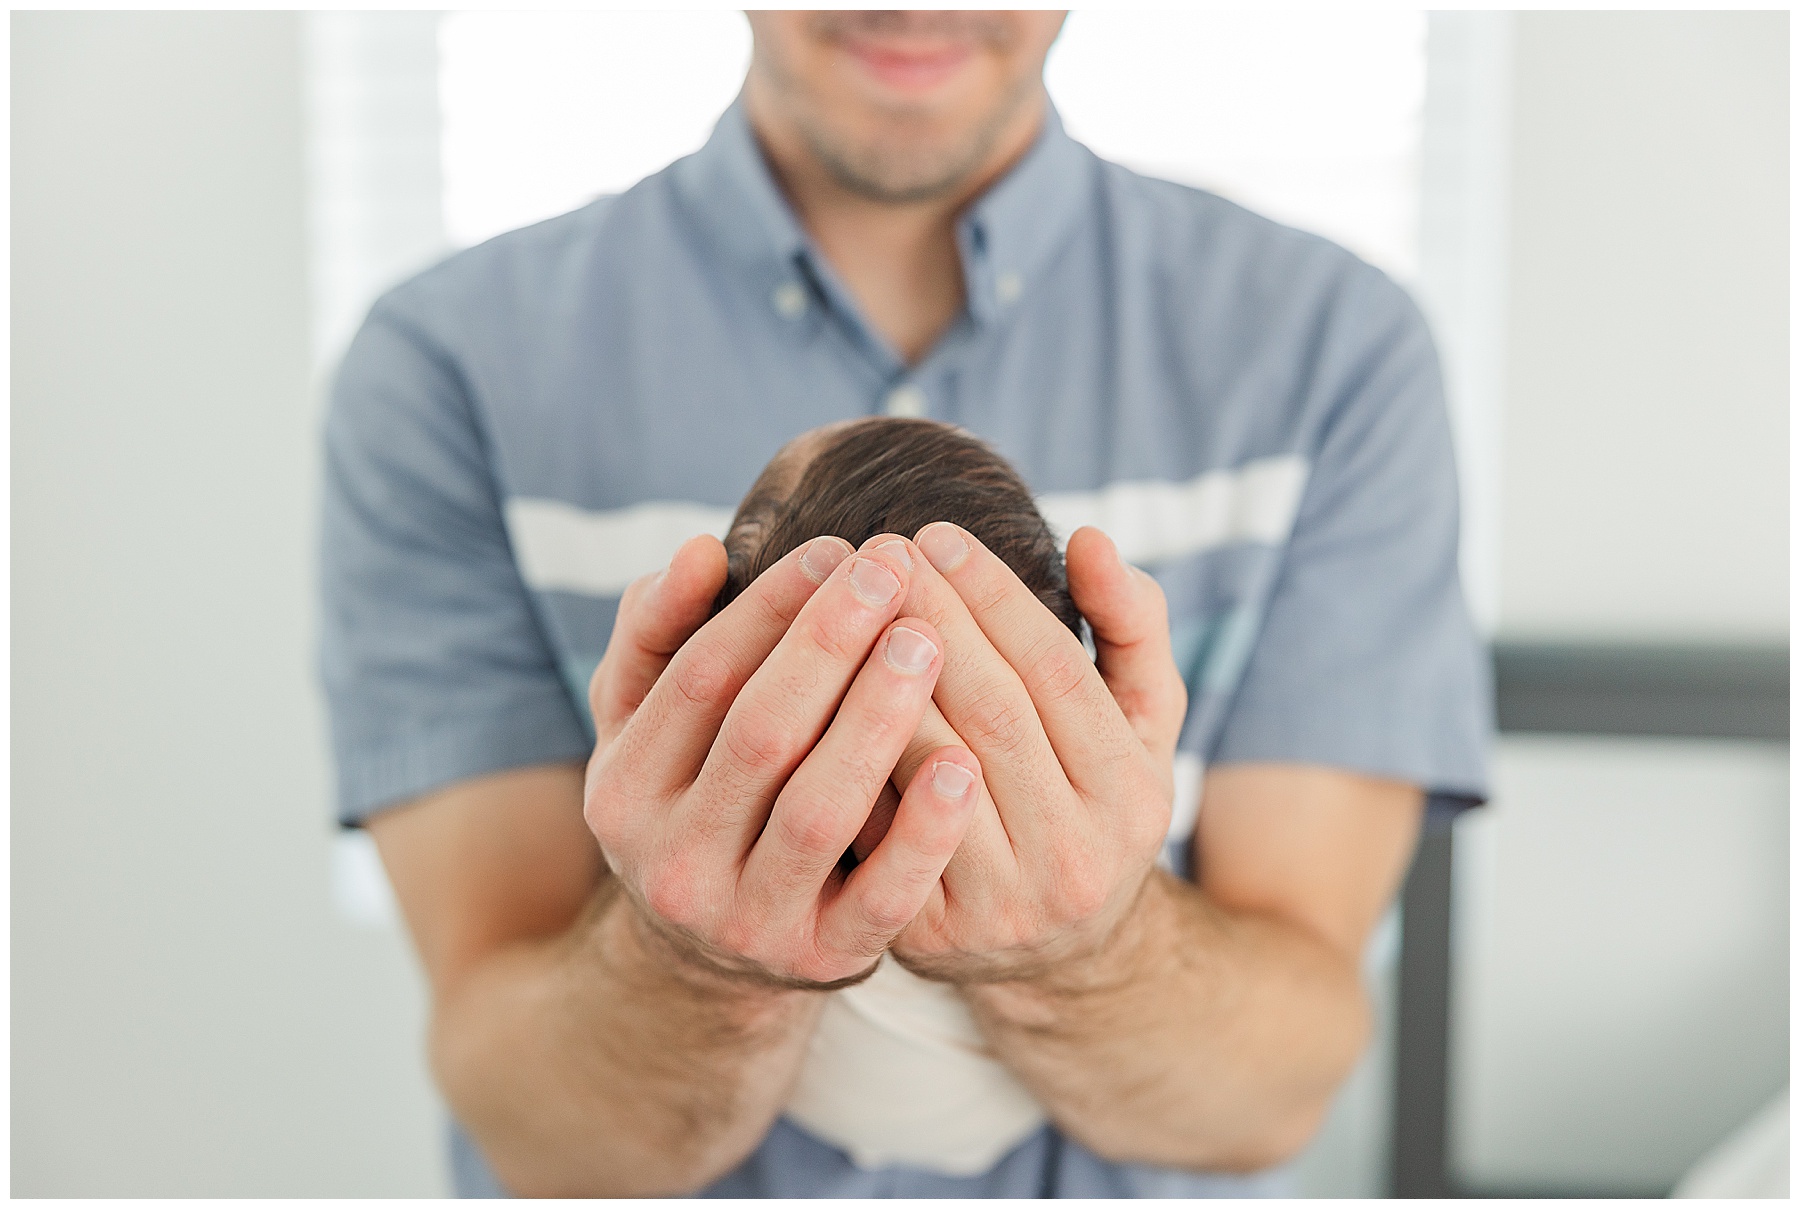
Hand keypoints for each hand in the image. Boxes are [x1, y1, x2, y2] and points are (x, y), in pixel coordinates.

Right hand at [583, 532, 981, 988]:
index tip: (835, 549)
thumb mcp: (648, 723)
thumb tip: (699, 553)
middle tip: (893, 572)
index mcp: (623, 789)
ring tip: (931, 642)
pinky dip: (924, 831)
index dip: (768, 608)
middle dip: (830, 644)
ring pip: (818, 809)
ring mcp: (747, 920)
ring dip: (877, 719)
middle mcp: (673, 863)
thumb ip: (657, 633)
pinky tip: (965, 764)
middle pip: (760, 734)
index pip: (700, 678)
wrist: (713, 954)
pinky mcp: (822, 960)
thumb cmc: (698, 795)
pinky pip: (881, 896)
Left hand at [879, 523, 1189, 985]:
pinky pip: (873, 823)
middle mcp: (1075, 857)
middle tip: (877, 552)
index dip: (994, 596)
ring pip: (924, 762)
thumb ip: (1132, 629)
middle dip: (928, 617)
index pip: (1056, 670)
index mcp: (1132, 794)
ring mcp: (1000, 904)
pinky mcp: (928, 933)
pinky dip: (842, 750)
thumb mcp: (1141, 723)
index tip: (937, 536)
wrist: (1060, 953)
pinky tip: (811, 687)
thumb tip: (1091, 539)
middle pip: (989, 711)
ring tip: (840, 602)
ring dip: (872, 673)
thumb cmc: (1094, 802)